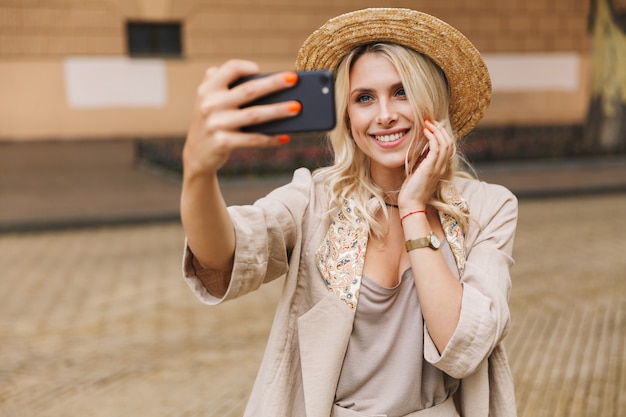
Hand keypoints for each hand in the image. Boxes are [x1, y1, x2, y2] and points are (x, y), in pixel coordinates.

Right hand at [182, 59, 299, 179]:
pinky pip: (253, 139)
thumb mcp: (210, 101)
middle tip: (294, 79)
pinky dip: (270, 138)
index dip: (247, 66)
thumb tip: (268, 82)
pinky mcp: (222, 143)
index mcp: (208, 89)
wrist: (196, 155)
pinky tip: (285, 137)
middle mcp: (210, 104)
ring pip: (254, 115)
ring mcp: (216, 124)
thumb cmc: (213, 122)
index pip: (230, 69)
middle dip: (274, 83)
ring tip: (297, 108)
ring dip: (278, 111)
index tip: (261, 70)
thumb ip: (226, 86)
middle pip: (249, 90)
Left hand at [398, 120, 453, 210]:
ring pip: (445, 143)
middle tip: (431, 120)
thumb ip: (422, 160)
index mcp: (440, 167)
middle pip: (449, 142)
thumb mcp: (418, 170)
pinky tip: (425, 132)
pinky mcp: (431, 167)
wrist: (411, 203)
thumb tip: (421, 148)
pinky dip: (432, 137)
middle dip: (441, 129)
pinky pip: (436, 148)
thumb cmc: (412, 189)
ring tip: (428, 123)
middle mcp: (442, 166)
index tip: (432, 126)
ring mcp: (438, 167)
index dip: (442, 134)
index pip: (448, 147)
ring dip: (437, 131)